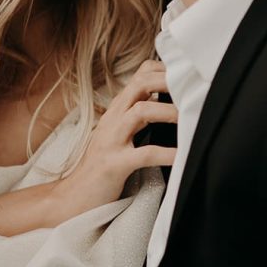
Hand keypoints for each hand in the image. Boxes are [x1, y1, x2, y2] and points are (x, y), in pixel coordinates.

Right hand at [51, 60, 177, 220]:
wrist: (74, 196)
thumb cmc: (102, 166)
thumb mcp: (118, 134)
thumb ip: (137, 117)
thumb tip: (165, 104)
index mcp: (116, 112)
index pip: (138, 77)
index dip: (163, 71)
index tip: (185, 75)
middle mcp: (113, 120)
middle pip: (139, 85)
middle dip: (167, 82)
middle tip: (192, 88)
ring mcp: (112, 141)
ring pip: (140, 111)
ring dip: (168, 111)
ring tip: (188, 117)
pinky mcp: (114, 164)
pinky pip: (144, 155)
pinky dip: (165, 153)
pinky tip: (180, 156)